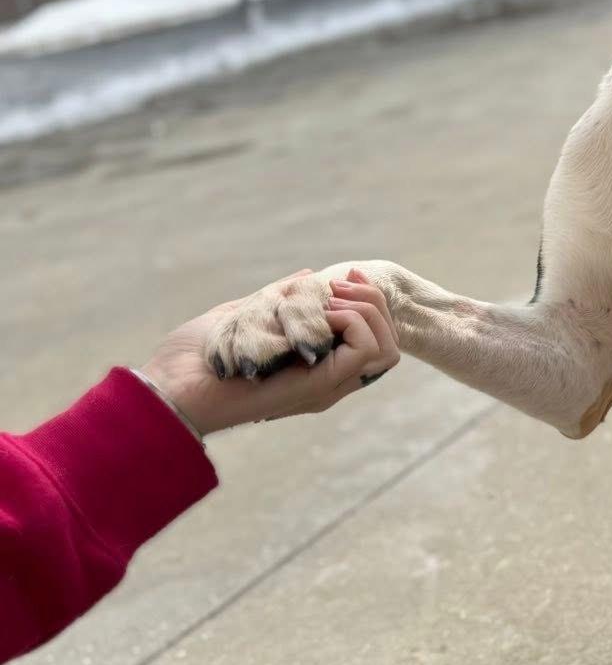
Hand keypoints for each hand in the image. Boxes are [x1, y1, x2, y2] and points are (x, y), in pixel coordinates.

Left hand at [143, 271, 400, 436]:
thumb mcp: (244, 313)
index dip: (370, 301)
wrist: (169, 387)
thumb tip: (310, 277)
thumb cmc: (195, 358)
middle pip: (389, 344)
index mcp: (314, 366)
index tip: (345, 276)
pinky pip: (365, 350)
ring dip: (366, 309)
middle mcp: (327, 380)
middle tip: (338, 285)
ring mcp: (325, 386)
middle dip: (375, 301)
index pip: (374, 339)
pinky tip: (318, 312)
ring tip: (327, 299)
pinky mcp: (318, 386)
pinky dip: (351, 320)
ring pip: (387, 348)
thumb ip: (278, 298)